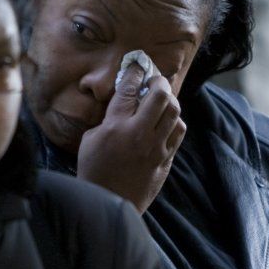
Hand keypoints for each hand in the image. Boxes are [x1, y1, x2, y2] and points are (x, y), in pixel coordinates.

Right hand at [76, 63, 185, 212]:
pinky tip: (166, 122)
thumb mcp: (90, 139)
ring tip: (162, 100)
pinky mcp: (166, 160)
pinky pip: (178, 132)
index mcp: (115, 126)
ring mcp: (156, 148)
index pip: (130, 88)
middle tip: (155, 80)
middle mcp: (139, 134)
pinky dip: (174, 122)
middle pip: (161, 95)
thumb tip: (124, 102)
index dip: (135, 71)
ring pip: (175, 112)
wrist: (108, 204)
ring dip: (170, 101)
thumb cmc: (93, 170)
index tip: (137, 65)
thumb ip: (108, 118)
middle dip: (159, 81)